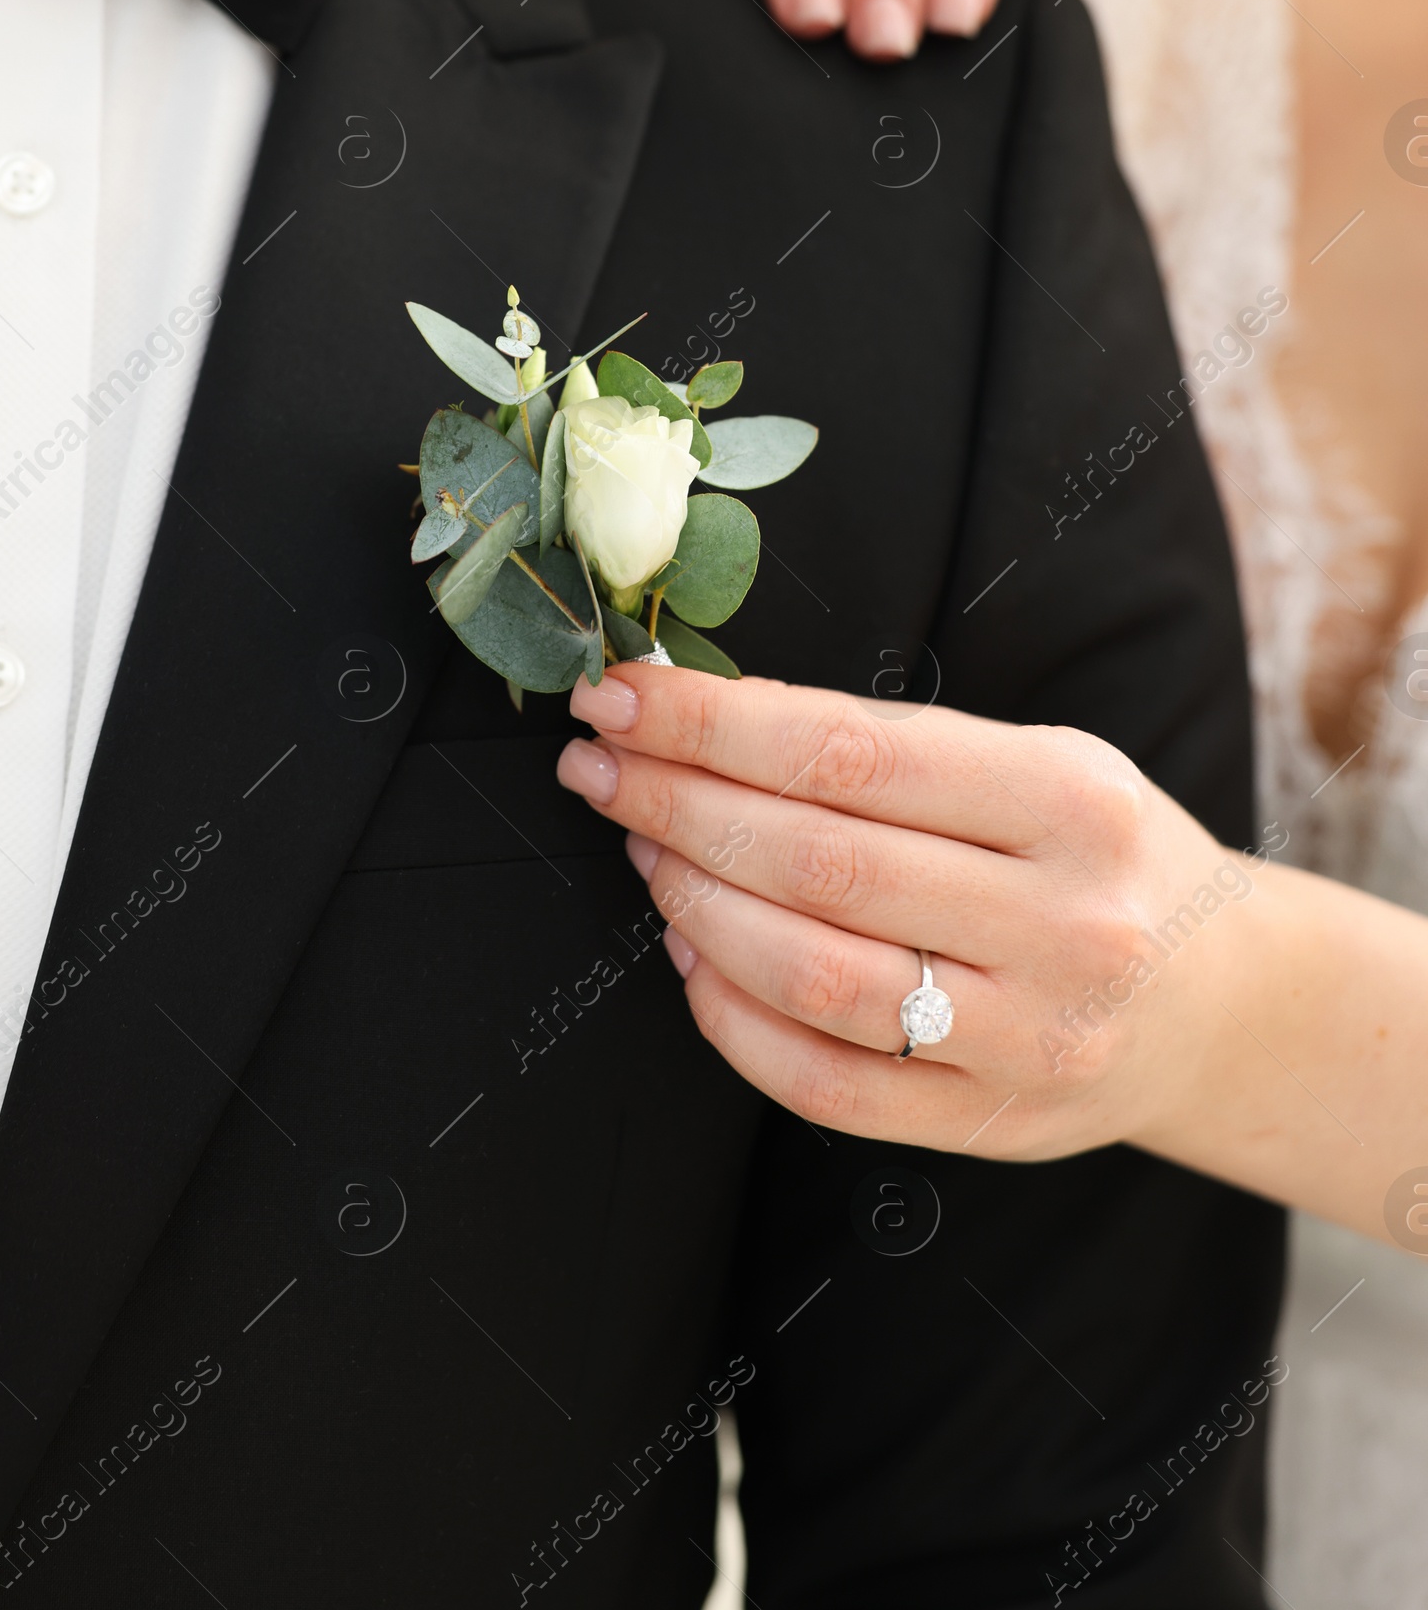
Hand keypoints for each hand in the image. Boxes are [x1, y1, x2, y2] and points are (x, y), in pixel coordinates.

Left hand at [554, 667, 1255, 1162]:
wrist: (1222, 1000)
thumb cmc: (1099, 852)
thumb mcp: (1039, 760)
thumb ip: (891, 747)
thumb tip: (704, 719)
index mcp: (1069, 802)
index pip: (847, 754)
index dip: (711, 723)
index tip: (620, 691)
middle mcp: (1058, 924)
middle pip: (814, 863)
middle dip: (675, 802)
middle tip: (596, 763)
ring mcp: (1026, 1040)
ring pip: (808, 975)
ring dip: (691, 903)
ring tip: (642, 844)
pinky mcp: (988, 1127)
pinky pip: (822, 1084)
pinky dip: (730, 1017)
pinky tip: (690, 953)